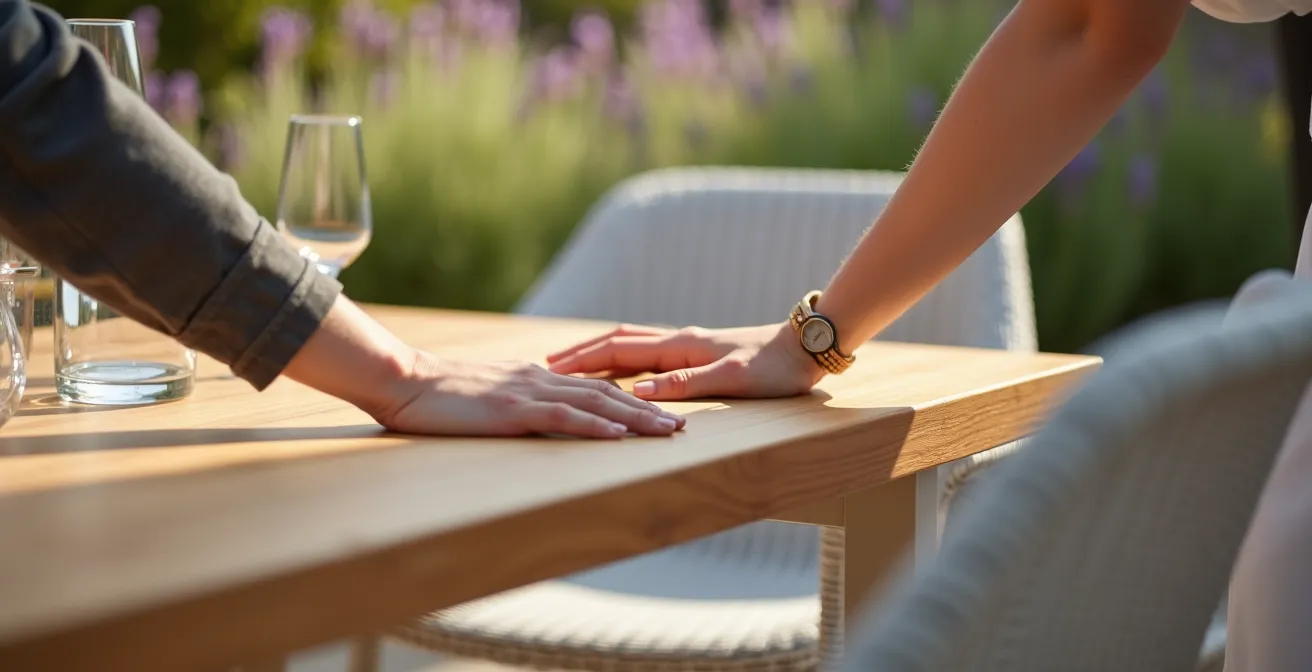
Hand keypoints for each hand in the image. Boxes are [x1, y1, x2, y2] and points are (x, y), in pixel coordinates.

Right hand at [373, 352, 687, 437]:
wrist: (404, 379)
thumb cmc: (438, 396)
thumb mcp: (487, 397)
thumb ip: (515, 402)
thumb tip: (534, 416)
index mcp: (536, 377)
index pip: (594, 387)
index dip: (630, 400)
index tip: (660, 413)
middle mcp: (541, 380)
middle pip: (607, 392)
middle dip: (648, 410)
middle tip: (682, 426)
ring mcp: (528, 392)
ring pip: (595, 402)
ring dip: (635, 418)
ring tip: (666, 432)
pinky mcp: (512, 408)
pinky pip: (562, 416)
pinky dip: (594, 425)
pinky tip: (618, 435)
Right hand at [546, 323, 824, 400]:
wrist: (807, 347)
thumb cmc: (773, 368)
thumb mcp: (729, 381)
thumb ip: (683, 385)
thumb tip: (636, 391)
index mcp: (680, 346)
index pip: (618, 351)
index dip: (583, 360)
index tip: (550, 367)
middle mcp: (679, 341)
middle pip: (618, 343)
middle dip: (583, 354)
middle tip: (549, 364)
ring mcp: (689, 346)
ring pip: (633, 346)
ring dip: (602, 354)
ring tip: (575, 366)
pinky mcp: (700, 354)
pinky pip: (649, 354)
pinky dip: (625, 359)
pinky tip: (622, 371)